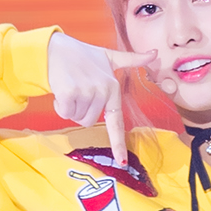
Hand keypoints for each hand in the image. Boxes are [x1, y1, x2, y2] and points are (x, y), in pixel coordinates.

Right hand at [46, 31, 153, 168]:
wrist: (56, 48)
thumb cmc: (82, 55)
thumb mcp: (109, 57)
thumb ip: (131, 59)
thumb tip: (154, 53)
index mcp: (112, 88)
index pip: (117, 122)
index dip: (118, 144)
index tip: (122, 162)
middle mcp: (102, 92)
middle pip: (89, 122)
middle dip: (80, 111)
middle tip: (77, 91)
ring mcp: (86, 93)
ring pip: (77, 119)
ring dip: (70, 108)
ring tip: (69, 87)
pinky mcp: (70, 93)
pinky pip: (66, 113)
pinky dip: (60, 105)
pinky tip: (61, 90)